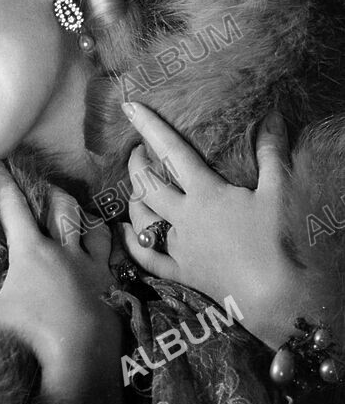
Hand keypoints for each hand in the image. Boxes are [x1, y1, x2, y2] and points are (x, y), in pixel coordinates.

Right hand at [0, 162, 122, 403]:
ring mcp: (89, 263)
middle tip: (42, 185)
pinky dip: (107, 242)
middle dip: (49, 191)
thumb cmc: (34, 331)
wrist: (83, 351)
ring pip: (89, 225)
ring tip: (76, 213)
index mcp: (31, 250)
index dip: (3, 182)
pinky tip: (105, 244)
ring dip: (82, 215)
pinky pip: (111, 252)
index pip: (14, 207)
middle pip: (59, 207)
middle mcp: (62, 248)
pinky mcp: (109, 280)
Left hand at [119, 101, 324, 349]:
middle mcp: (184, 217)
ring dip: (133, 198)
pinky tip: (124, 231)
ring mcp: (179, 247)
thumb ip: (271, 153)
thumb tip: (271, 117)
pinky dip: (133, 242)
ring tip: (133, 184)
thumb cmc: (277, 241)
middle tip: (137, 151)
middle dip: (137, 164)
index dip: (150, 127)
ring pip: (142, 218)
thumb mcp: (278, 192)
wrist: (275, 297)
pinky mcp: (182, 272)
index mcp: (205, 194)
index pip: (172, 152)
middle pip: (147, 184)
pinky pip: (148, 257)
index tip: (129, 106)